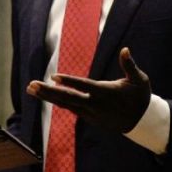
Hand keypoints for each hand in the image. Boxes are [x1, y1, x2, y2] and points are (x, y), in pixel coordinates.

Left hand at [27, 47, 150, 132]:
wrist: (141, 122)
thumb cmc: (140, 96)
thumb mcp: (139, 80)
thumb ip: (130, 65)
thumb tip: (125, 49)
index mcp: (106, 93)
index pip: (84, 87)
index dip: (69, 82)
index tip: (54, 77)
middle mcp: (95, 105)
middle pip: (68, 98)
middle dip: (48, 92)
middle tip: (32, 85)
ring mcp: (90, 113)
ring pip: (65, 104)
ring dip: (47, 96)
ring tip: (31, 88)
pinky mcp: (88, 117)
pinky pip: (69, 107)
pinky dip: (56, 101)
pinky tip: (44, 94)